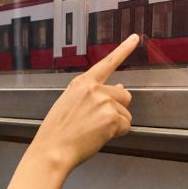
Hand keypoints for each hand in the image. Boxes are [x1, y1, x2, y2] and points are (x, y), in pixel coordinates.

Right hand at [28, 34, 136, 172]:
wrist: (52, 150)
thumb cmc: (58, 132)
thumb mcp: (69, 104)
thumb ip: (93, 94)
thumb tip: (119, 89)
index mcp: (81, 83)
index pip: (107, 63)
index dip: (123, 50)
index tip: (135, 38)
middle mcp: (94, 89)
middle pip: (124, 96)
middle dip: (117, 109)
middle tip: (97, 123)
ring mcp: (104, 102)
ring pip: (125, 114)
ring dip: (115, 125)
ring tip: (93, 132)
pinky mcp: (112, 118)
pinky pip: (126, 127)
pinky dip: (116, 135)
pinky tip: (98, 137)